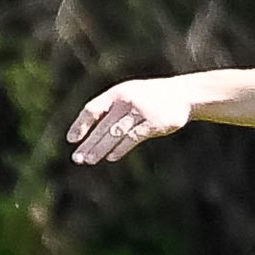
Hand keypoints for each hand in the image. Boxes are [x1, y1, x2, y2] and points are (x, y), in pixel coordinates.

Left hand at [68, 77, 195, 165]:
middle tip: (77, 159)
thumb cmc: (151, 97)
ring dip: (101, 148)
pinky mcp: (154, 123)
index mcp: (117, 93)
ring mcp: (141, 112)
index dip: (80, 124)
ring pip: (115, 134)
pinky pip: (133, 138)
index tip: (71, 140)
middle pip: (102, 126)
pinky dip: (121, 148)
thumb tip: (89, 131)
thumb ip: (111, 109)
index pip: (92, 109)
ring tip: (89, 160)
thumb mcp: (129, 94)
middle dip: (89, 143)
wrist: (183, 94)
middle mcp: (127, 102)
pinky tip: (111, 157)